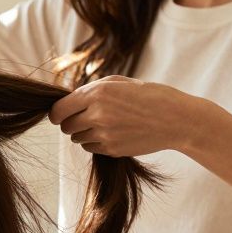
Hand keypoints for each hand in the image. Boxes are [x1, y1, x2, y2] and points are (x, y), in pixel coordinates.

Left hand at [48, 76, 211, 156]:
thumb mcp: (119, 82)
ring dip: (83, 132)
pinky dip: (95, 142)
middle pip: (65, 126)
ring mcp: (104, 134)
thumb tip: (69, 99)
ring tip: (103, 124)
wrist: (175, 119)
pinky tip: (112, 134)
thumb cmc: (149, 96)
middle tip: (83, 118)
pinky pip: (90, 148)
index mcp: (97, 93)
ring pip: (77, 138)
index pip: (59, 109)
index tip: (58, 115)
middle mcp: (97, 114)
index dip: (56, 113)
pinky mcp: (112, 149)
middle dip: (70, 122)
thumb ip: (91, 90)